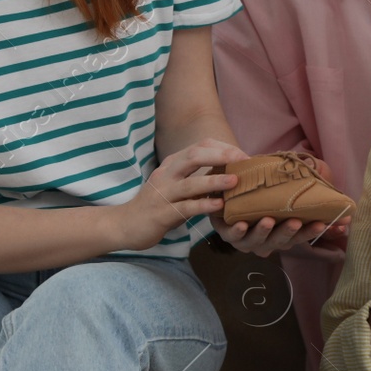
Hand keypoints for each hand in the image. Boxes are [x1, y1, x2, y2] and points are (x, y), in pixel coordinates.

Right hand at [116, 138, 243, 250]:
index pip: (200, 146)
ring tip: (236, 181)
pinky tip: (219, 206)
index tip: (244, 155)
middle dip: (220, 156)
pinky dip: (203, 205)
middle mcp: (167, 174)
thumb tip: (230, 171)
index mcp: (172, 163)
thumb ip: (197, 176)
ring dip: (214, 181)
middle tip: (243, 161)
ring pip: (190, 183)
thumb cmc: (159, 204)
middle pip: (194, 156)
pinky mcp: (162, 213)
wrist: (126, 224)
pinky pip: (185, 207)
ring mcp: (163, 193)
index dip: (223, 148)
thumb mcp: (176, 184)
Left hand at [212, 152, 349, 257]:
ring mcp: (247, 239)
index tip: (323, 223)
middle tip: (295, 221)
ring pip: (257, 240)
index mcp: (284, 233)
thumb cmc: (263, 194)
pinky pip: (232, 235)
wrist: (231, 191)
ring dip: (263, 231)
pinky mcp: (227, 233)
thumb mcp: (287, 192)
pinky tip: (241, 223)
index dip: (313, 231)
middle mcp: (267, 240)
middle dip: (288, 232)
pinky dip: (236, 231)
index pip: (302, 235)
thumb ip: (309, 196)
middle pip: (281, 241)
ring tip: (269, 220)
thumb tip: (342, 204)